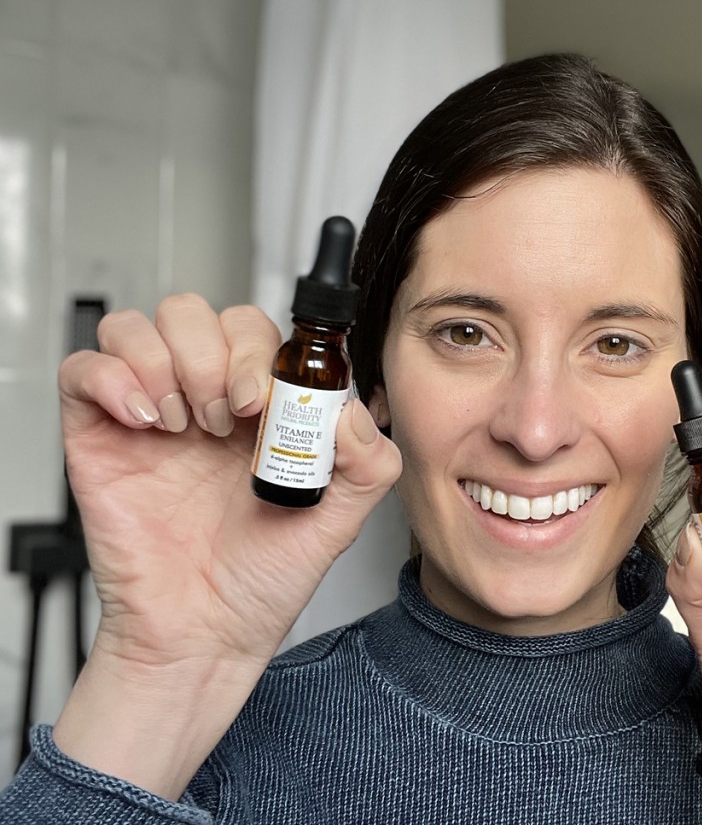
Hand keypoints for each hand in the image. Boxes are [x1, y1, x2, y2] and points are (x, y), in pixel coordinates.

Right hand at [52, 294, 400, 795]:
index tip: (267, 405)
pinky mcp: (100, 436)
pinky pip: (83, 369)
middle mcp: (205, 402)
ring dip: (167, 365)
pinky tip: (147, 424)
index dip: (260, 351)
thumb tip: (350, 408)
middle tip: (229, 419)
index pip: (254, 331)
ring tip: (187, 427)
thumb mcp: (341, 522)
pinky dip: (112, 379)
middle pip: (195, 314)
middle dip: (215, 357)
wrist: (204, 635)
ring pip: (138, 328)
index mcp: (261, 412)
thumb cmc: (262, 580)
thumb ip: (369, 462)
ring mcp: (150, 415)